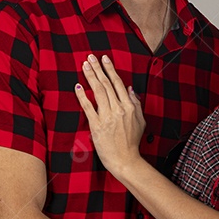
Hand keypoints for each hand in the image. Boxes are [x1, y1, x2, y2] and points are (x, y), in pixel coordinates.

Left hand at [74, 55, 145, 172]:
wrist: (125, 160)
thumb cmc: (132, 142)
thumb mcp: (140, 121)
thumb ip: (136, 104)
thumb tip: (130, 89)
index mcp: (129, 107)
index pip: (118, 84)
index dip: (110, 70)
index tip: (105, 59)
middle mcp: (118, 109)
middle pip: (106, 84)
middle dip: (98, 69)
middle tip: (90, 57)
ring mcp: (107, 117)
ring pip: (97, 92)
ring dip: (90, 77)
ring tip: (85, 66)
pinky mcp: (96, 126)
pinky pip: (88, 107)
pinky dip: (82, 96)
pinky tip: (77, 86)